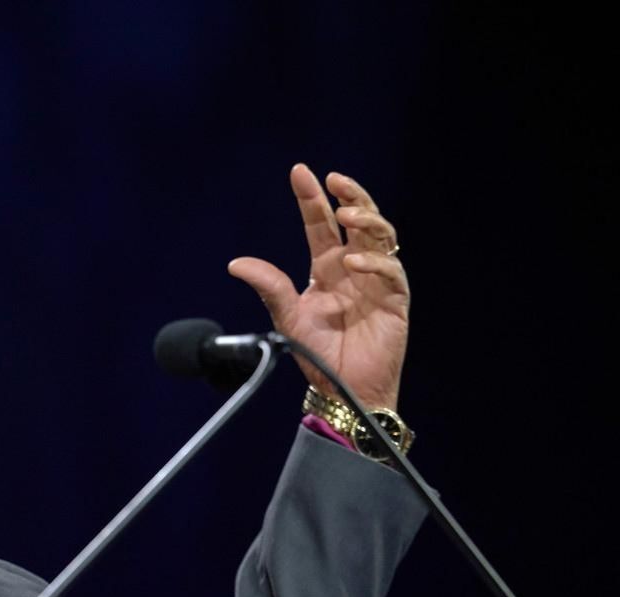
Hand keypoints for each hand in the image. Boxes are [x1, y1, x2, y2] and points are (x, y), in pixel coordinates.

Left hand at [228, 164, 408, 409]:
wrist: (342, 390)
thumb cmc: (316, 354)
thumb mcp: (286, 316)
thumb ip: (269, 286)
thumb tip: (235, 264)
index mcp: (326, 266)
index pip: (320, 223)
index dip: (311, 197)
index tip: (299, 171)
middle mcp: (354, 267)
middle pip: (359, 219)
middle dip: (350, 195)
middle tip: (334, 180)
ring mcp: (377, 280)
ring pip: (381, 236)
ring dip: (366, 220)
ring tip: (346, 214)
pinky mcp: (395, 299)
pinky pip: (391, 271)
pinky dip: (373, 263)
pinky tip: (352, 263)